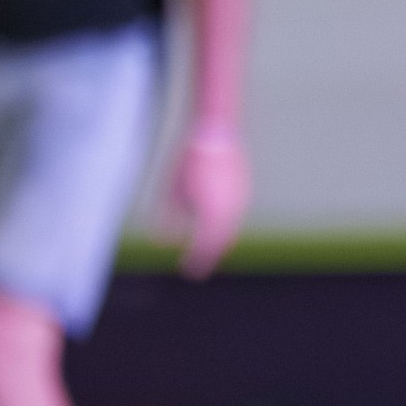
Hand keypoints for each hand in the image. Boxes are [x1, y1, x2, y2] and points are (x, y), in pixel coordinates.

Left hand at [166, 123, 251, 276]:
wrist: (215, 134)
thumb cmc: (189, 163)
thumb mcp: (170, 192)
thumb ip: (167, 219)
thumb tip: (161, 240)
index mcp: (211, 216)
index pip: (204, 249)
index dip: (197, 262)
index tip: (189, 271)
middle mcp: (230, 213)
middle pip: (221, 242)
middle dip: (210, 255)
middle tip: (198, 265)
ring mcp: (241, 202)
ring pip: (231, 228)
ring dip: (219, 239)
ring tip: (207, 246)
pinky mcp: (244, 191)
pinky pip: (235, 214)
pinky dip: (226, 223)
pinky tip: (216, 221)